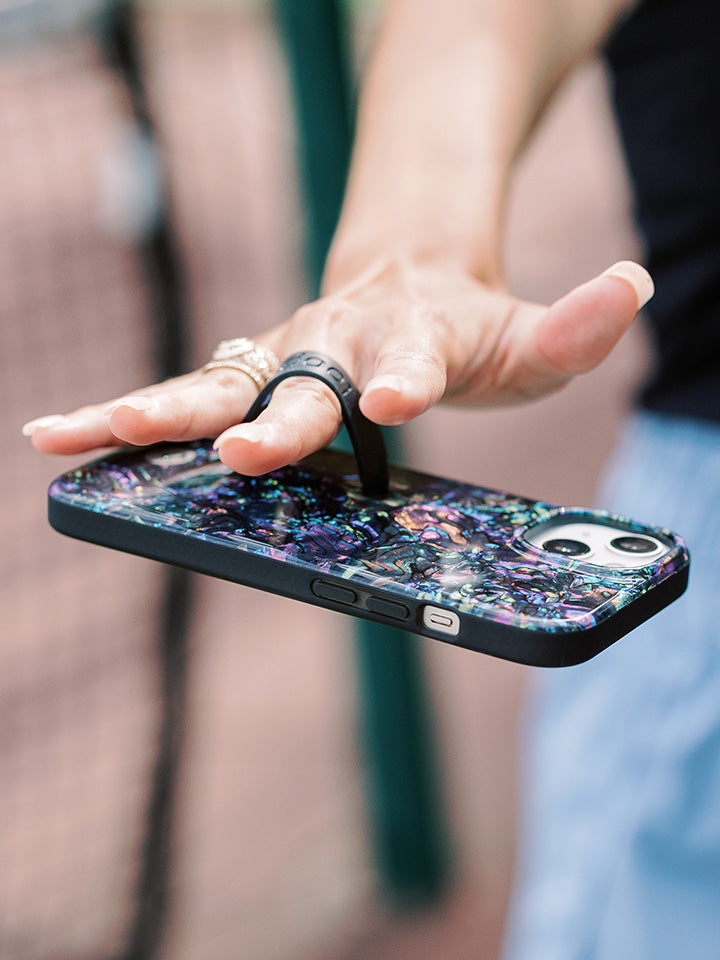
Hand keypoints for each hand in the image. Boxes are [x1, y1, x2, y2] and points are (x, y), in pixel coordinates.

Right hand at [22, 255, 651, 474]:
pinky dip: (119, 415)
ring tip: (96, 433)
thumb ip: (578, 324)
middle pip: (299, 380)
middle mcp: (335, 340)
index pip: (411, 355)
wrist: (408, 276)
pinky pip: (180, 394)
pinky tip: (62, 436)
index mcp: (410, 333)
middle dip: (273, 419)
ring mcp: (282, 357)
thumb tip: (635, 282)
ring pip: (215, 382)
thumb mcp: (530, 330)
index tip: (392, 400)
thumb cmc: (467, 322)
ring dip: (160, 411)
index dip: (404, 377)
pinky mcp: (245, 374)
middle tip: (242, 453)